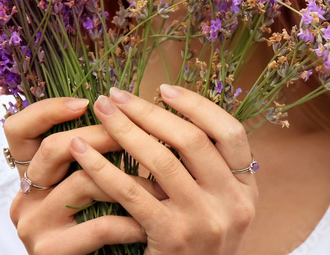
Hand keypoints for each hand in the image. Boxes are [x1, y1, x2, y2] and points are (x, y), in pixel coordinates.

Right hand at [5, 97, 160, 253]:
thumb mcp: (88, 189)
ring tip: (163, 182)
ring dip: (131, 180)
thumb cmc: (94, 231)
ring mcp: (33, 225)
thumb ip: (95, 156)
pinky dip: (131, 222)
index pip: (18, 129)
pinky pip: (99, 225)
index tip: (87, 101)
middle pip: (54, 147)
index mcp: (30, 175)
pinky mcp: (49, 251)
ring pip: (83, 182)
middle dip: (104, 135)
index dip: (47, 110)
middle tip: (142, 130)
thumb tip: (133, 110)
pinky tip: (151, 223)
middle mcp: (24, 197)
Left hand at [70, 84, 258, 254]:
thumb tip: (171, 113)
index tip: (164, 89)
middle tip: (117, 94)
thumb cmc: (196, 245)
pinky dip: (103, 167)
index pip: (231, 132)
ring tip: (101, 111)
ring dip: (126, 129)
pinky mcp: (171, 237)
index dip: (198, 106)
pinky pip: (132, 192)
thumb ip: (209, 170)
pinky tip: (82, 150)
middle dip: (151, 111)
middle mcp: (233, 203)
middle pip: (192, 140)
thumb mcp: (219, 208)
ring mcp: (204, 221)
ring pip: (161, 160)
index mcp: (247, 189)